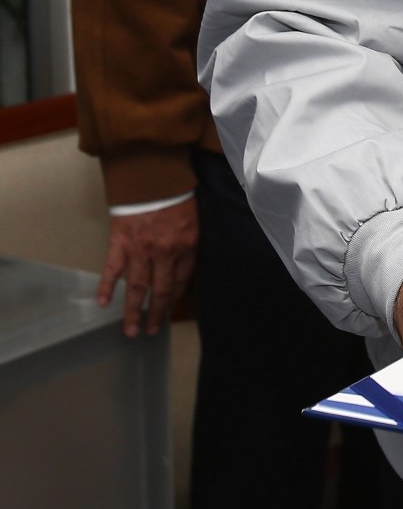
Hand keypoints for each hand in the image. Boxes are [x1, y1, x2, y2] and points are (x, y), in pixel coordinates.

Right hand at [97, 198, 198, 337]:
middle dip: (155, 314)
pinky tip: (103, 303)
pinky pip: (112, 269)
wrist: (153, 176)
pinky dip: (107, 287)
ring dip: (133, 311)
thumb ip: (188, 245)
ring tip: (130, 330)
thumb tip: (182, 268)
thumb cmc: (176, 196)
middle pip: (160, 290)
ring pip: (137, 287)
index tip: (168, 315)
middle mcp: (165, 252)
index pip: (181, 281)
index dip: (174, 301)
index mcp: (186, 246)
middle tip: (149, 332)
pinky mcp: (120, 242)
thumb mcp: (193, 221)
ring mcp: (141, 249)